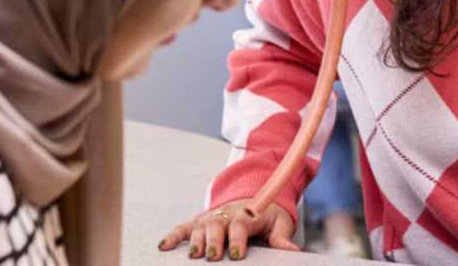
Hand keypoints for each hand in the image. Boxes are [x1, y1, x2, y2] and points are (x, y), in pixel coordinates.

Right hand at [157, 199, 299, 260]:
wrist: (256, 201)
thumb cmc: (267, 215)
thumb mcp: (280, 224)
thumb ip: (282, 237)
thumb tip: (294, 250)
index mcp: (247, 214)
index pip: (240, 225)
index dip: (238, 239)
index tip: (237, 254)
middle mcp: (226, 215)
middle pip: (217, 226)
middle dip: (214, 241)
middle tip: (212, 256)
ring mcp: (211, 218)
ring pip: (199, 228)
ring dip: (196, 241)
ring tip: (194, 255)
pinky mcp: (199, 222)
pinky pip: (184, 228)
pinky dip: (173, 236)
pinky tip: (164, 246)